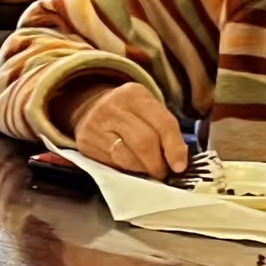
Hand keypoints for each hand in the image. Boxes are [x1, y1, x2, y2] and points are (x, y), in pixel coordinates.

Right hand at [65, 82, 188, 179]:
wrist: (88, 108)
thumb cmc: (126, 112)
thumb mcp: (146, 108)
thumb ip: (162, 127)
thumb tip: (178, 159)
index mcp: (134, 94)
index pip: (163, 123)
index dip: (175, 148)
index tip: (180, 166)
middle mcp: (113, 106)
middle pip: (145, 141)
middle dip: (157, 162)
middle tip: (162, 172)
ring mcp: (96, 124)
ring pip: (128, 156)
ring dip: (143, 169)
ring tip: (148, 170)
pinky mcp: (86, 142)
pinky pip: (113, 162)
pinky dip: (127, 170)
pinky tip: (132, 168)